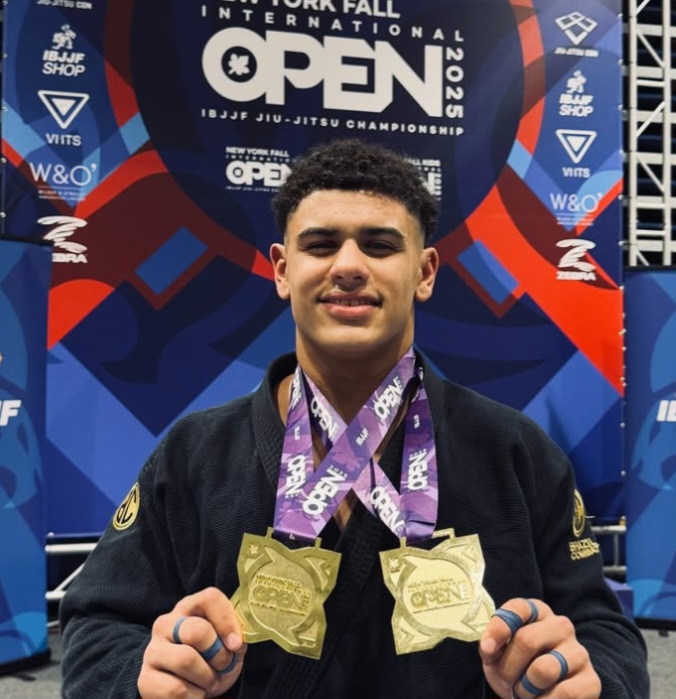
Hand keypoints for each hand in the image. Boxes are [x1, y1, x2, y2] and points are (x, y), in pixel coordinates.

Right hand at [138, 587, 246, 698]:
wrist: (186, 689)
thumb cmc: (211, 659)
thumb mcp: (225, 642)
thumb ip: (234, 633)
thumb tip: (235, 642)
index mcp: (189, 607)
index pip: (210, 598)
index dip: (227, 621)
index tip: (236, 645)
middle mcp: (166, 624)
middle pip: (197, 631)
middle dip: (219, 655)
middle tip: (224, 666)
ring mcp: (152, 651)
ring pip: (186, 661)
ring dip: (208, 679)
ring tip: (209, 682)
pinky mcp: (145, 680)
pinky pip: (176, 690)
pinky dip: (194, 697)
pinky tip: (194, 694)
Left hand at [479, 598, 600, 698]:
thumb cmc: (515, 668)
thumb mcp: (497, 654)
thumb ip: (490, 645)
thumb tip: (488, 647)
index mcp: (537, 612)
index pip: (518, 608)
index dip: (499, 629)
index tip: (487, 651)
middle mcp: (561, 626)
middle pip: (527, 640)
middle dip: (508, 667)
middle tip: (506, 681)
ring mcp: (579, 652)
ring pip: (544, 669)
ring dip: (525, 688)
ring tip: (524, 693)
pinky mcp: (592, 681)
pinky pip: (565, 693)